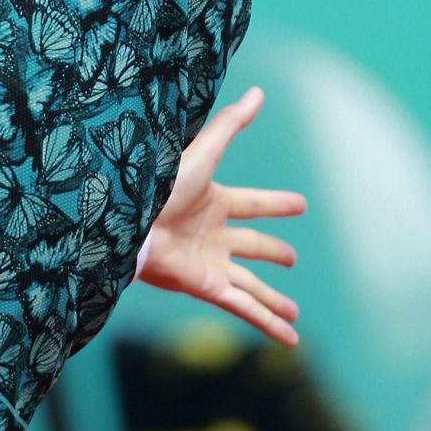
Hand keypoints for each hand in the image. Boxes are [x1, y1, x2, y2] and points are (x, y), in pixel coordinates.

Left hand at [138, 86, 307, 346]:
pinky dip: (267, 323)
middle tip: (292, 259)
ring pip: (251, 284)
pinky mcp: (206, 287)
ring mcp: (210, 263)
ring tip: (294, 313)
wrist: (130, 222)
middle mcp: (212, 234)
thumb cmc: (160, 185)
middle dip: (271, 252)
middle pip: (251, 245)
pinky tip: (289, 338)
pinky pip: (244, 307)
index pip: (253, 204)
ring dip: (273, 299)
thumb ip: (231, 124)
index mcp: (212, 200)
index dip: (277, 205)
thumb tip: (258, 92)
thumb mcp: (203, 152)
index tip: (301, 205)